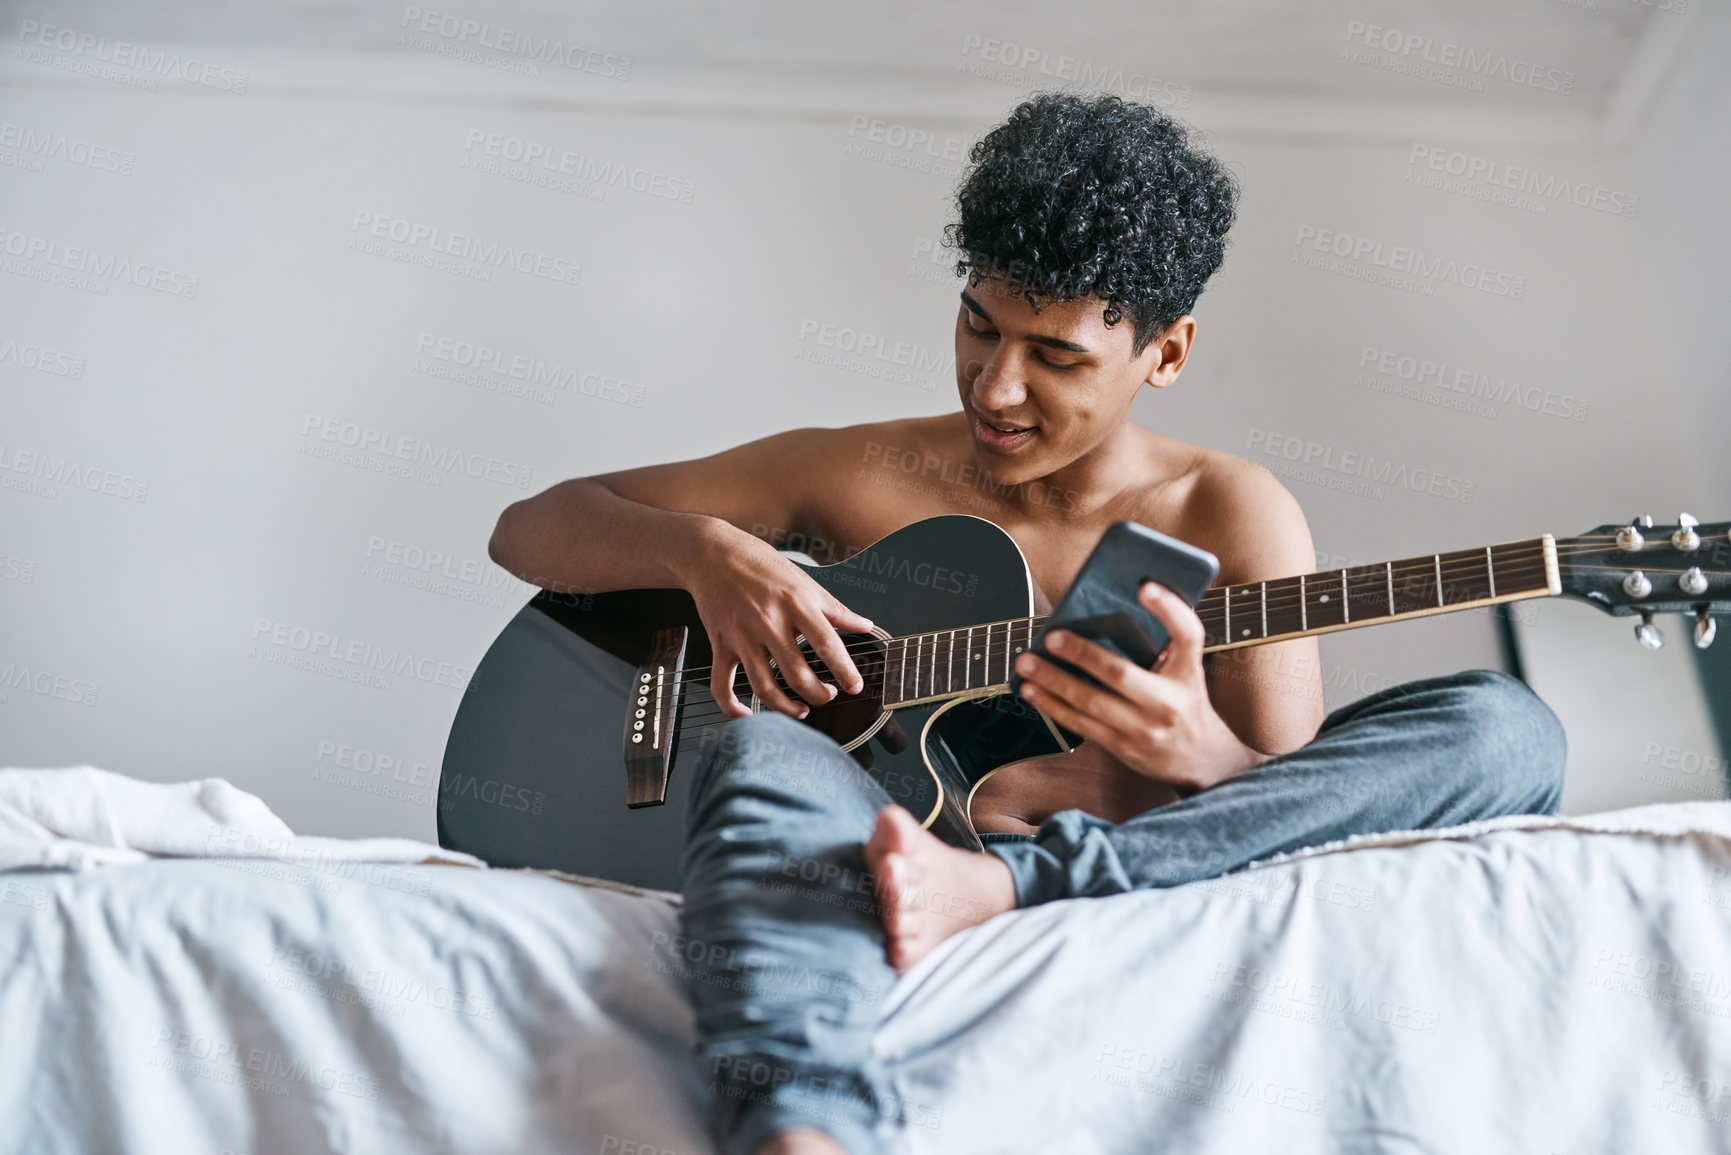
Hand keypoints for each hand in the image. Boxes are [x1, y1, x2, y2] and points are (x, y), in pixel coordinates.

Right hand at [685, 524, 874, 718]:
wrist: (712, 553)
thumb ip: (835, 608)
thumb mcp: (804, 581)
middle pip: (797, 674)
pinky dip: (732, 707)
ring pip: (764, 687)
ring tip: (801, 709)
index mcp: (795, 603)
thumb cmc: (760, 564)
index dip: (845, 670)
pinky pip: (721, 685)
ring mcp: (742, 636)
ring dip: (786, 707)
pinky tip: (747, 715)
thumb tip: (865, 626)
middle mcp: (768, 622)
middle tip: (828, 695)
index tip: (855, 686)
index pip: (826, 643)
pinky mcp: (720, 645)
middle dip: (818, 694)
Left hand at [1012, 580, 1268, 792]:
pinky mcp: (1123, 746)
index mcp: (1189, 672)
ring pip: (1091, 701)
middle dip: (1081, 654)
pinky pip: (1081, 724)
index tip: (1144, 587)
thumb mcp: (1186, 671)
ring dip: (1054, 680)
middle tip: (1052, 637)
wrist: (1202, 760)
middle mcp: (1169, 701)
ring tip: (1026, 663)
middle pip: (1120, 673)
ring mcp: (1144, 728)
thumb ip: (1162, 644)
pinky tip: (1032, 691)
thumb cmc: (1186, 703)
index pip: (1188, 634)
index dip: (1169, 609)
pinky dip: (1052, 705)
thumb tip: (1108, 608)